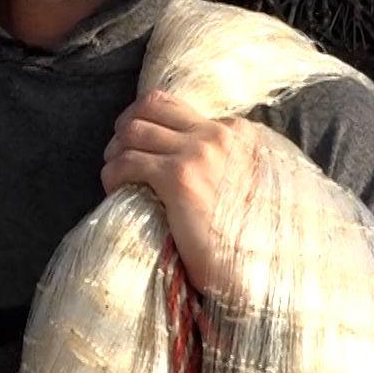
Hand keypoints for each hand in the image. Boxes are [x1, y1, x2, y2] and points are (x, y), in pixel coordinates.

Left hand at [100, 89, 261, 295]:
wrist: (261, 266)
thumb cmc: (250, 234)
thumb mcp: (246, 183)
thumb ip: (222, 162)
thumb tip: (182, 156)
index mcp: (237, 132)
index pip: (175, 107)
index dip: (148, 124)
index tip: (138, 146)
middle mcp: (218, 135)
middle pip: (149, 106)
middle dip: (124, 126)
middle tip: (118, 152)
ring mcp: (199, 154)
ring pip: (132, 130)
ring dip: (115, 151)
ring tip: (115, 174)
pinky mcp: (178, 178)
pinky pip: (127, 162)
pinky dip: (112, 174)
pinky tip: (115, 190)